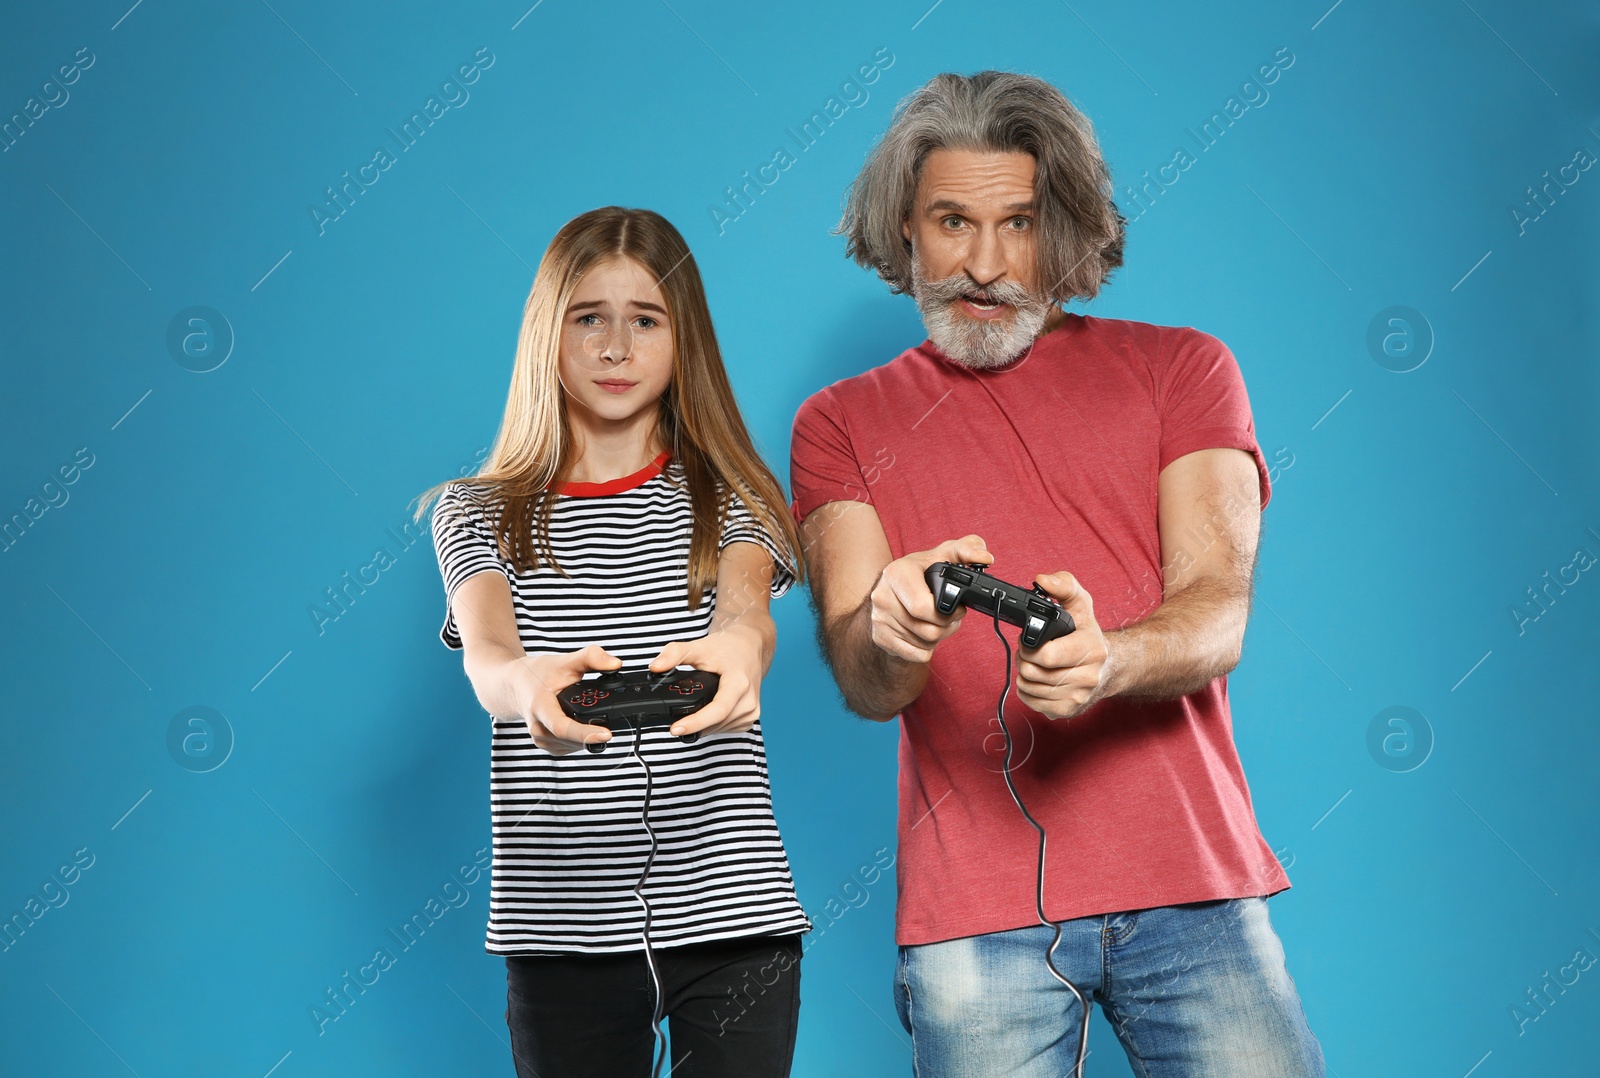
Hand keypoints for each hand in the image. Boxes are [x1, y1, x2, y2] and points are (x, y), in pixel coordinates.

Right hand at [514, 644, 623, 754]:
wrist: (515, 685)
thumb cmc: (537, 673)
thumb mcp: (564, 661)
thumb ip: (591, 658)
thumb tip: (616, 664)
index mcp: (540, 707)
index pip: (562, 727)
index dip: (585, 733)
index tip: (607, 734)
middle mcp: (538, 728)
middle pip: (572, 739)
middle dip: (594, 732)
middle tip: (611, 722)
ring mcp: (541, 739)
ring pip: (574, 746)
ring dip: (589, 736)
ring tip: (595, 718)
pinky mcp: (547, 745)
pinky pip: (571, 747)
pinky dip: (581, 738)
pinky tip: (582, 724)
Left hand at [648, 625, 765, 738]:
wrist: (750, 647)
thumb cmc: (728, 648)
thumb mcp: (699, 646)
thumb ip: (674, 654)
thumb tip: (655, 667)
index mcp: (739, 682)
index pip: (717, 710)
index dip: (696, 722)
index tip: (676, 728)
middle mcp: (748, 700)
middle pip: (716, 722)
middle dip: (693, 724)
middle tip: (676, 721)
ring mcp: (751, 711)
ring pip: (719, 728)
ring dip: (703, 726)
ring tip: (693, 713)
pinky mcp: (750, 718)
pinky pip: (725, 728)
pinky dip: (712, 724)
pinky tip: (708, 712)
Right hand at [868, 534, 992, 663]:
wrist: (891, 589)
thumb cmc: (922, 572)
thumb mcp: (945, 554)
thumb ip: (969, 548)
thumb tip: (985, 557)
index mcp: (897, 573)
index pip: (923, 607)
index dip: (949, 613)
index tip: (959, 608)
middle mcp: (882, 596)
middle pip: (928, 630)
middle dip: (947, 626)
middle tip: (952, 617)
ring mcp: (879, 619)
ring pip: (924, 644)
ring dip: (938, 637)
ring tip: (938, 622)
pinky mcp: (880, 637)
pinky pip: (916, 655)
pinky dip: (927, 648)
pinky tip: (925, 632)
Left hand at [1015, 571, 1110, 719]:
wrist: (1110, 668)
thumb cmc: (1088, 634)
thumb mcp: (1081, 603)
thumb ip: (1063, 585)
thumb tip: (1042, 580)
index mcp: (1092, 650)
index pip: (1046, 655)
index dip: (1029, 646)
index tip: (1030, 639)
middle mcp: (1088, 677)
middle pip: (1032, 672)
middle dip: (1024, 658)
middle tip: (1031, 650)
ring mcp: (1078, 697)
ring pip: (1028, 687)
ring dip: (1025, 673)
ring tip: (1037, 662)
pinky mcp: (1067, 711)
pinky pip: (1030, 701)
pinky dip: (1027, 689)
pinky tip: (1039, 678)